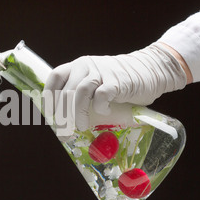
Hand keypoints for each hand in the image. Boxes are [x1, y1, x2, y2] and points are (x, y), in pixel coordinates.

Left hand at [43, 43, 188, 132]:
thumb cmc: (119, 83)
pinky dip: (100, 107)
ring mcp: (101, 72)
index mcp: (77, 66)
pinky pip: (101, 95)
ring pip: (80, 93)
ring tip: (82, 126)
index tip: (50, 115)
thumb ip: (80, 97)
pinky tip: (105, 113)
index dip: (49, 97)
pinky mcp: (117, 81)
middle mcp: (86, 66)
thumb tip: (65, 124)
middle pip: (66, 92)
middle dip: (63, 116)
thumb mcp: (95, 85)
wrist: (150, 71)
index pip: (55, 78)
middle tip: (64, 133)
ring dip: (78, 114)